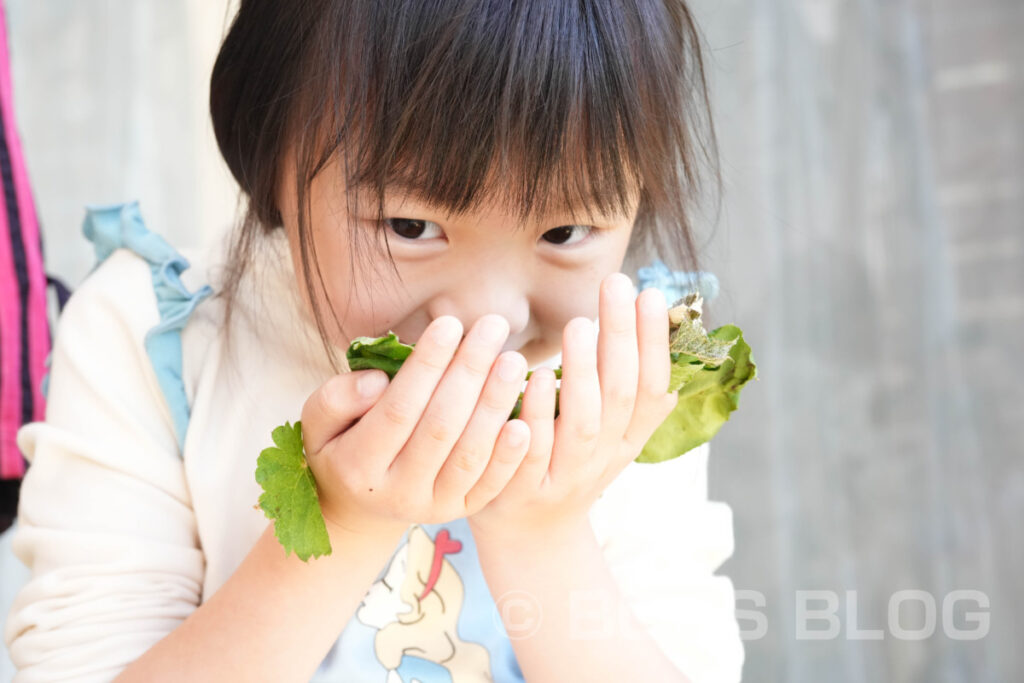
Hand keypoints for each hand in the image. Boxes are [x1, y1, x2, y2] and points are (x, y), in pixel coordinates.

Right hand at [299, 314, 531, 536]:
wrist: (360, 507)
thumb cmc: (339, 446)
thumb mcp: (317, 424)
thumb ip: (335, 399)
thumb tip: (377, 380)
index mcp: (357, 467)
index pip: (398, 409)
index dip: (426, 366)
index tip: (450, 324)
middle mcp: (397, 492)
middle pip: (440, 427)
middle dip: (470, 372)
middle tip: (493, 327)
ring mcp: (433, 506)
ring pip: (470, 454)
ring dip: (496, 405)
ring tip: (514, 361)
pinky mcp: (461, 511)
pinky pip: (491, 484)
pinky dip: (510, 454)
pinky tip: (526, 419)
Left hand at [467, 273, 677, 542]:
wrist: (531, 538)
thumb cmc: (567, 464)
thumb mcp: (607, 434)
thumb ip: (625, 389)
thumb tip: (664, 327)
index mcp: (628, 440)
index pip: (653, 387)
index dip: (655, 343)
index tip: (650, 293)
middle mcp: (604, 458)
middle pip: (622, 395)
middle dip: (622, 337)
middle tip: (615, 284)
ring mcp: (566, 476)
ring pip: (583, 423)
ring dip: (583, 371)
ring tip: (578, 324)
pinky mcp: (524, 490)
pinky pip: (533, 449)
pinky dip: (537, 412)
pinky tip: (534, 376)